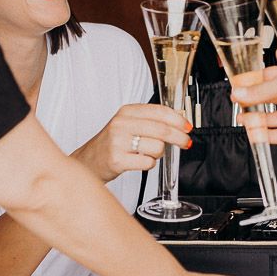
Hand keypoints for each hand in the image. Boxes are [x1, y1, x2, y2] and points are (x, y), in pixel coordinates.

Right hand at [71, 103, 191, 182]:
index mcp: (127, 112)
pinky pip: (147, 162)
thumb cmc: (112, 143)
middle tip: (186, 143)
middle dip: (179, 137)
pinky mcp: (117, 160)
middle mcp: (122, 124)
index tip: (188, 127)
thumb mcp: (129, 124)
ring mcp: (118, 142)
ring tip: (148, 153)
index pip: (159, 111)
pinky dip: (149, 164)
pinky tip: (140, 161)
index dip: (178, 120)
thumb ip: (151, 120)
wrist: (88, 160)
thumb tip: (179, 118)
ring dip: (158, 153)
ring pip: (157, 147)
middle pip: (162, 130)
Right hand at [231, 65, 276, 145]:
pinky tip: (256, 134)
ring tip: (242, 120)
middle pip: (274, 99)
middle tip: (239, 105)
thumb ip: (259, 91)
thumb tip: (240, 93)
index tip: (240, 87)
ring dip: (259, 120)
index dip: (256, 83)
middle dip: (256, 103)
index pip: (273, 78)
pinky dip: (269, 136)